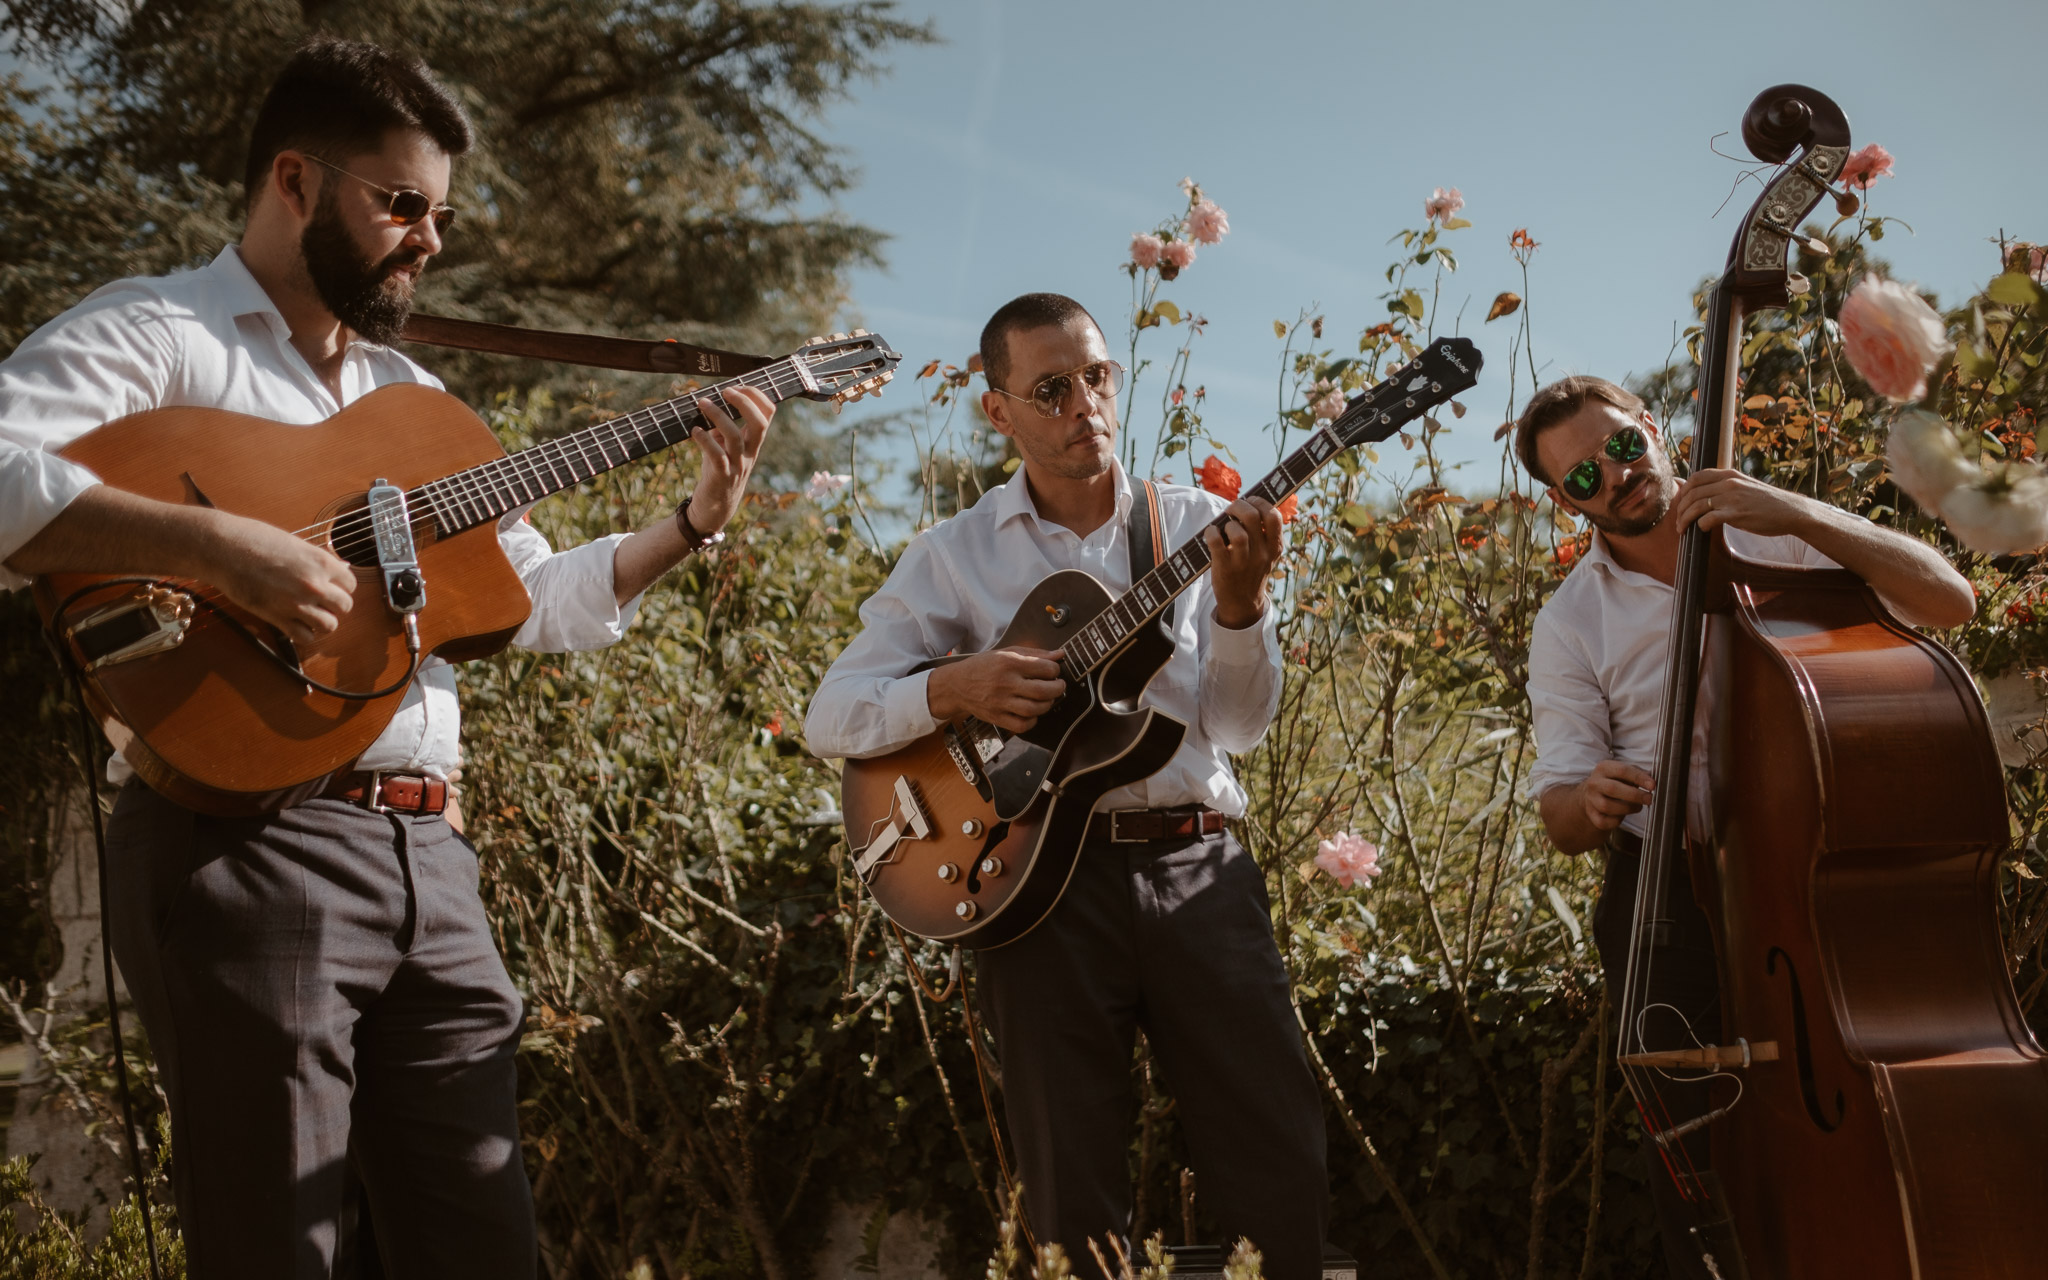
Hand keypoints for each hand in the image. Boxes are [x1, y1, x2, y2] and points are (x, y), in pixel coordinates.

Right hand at [208, 511, 356, 644]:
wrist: (222, 547)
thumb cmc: (255, 539)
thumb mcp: (295, 544)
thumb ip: (319, 560)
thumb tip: (342, 568)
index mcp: (321, 561)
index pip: (351, 584)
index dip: (341, 587)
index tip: (330, 587)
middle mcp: (314, 584)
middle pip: (345, 606)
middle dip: (335, 606)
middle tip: (321, 602)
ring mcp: (296, 602)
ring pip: (330, 625)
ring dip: (323, 623)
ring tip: (311, 616)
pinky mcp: (276, 616)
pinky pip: (304, 637)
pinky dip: (303, 635)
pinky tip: (296, 625)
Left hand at [684, 385, 773, 533]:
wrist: (715, 508)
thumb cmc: (718, 473)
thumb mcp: (725, 447)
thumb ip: (723, 428)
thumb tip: (711, 404)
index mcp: (753, 443)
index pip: (767, 414)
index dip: (756, 396)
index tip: (736, 386)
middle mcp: (749, 453)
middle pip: (759, 424)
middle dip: (745, 402)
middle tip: (726, 390)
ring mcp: (737, 465)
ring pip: (734, 437)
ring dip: (718, 416)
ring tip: (702, 403)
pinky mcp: (721, 476)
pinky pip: (716, 455)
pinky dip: (705, 440)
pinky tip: (695, 430)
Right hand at [925, 647, 1066, 732]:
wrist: (957, 684)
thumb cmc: (984, 666)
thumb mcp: (1007, 652)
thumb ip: (1035, 653)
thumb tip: (1059, 655)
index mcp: (1009, 663)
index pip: (1045, 668)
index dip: (1055, 670)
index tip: (1053, 671)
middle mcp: (1005, 683)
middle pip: (1043, 691)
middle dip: (1058, 689)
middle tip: (1058, 686)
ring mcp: (1000, 702)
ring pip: (1034, 709)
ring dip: (1047, 705)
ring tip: (1046, 698)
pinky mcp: (997, 717)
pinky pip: (1022, 725)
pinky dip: (1033, 721)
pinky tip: (1032, 712)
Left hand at [1207, 497, 1283, 628]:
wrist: (1242, 603)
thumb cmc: (1250, 570)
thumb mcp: (1266, 553)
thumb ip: (1263, 532)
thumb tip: (1249, 503)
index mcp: (1274, 547)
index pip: (1273, 515)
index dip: (1260, 502)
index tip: (1250, 502)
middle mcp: (1262, 554)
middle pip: (1252, 516)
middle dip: (1239, 506)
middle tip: (1231, 510)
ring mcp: (1243, 562)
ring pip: (1237, 531)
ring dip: (1227, 523)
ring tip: (1224, 527)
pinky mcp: (1225, 569)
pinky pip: (1216, 542)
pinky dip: (1211, 533)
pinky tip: (1211, 534)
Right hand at [1577, 759, 1654, 832]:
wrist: (1592, 795)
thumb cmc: (1615, 782)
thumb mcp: (1624, 773)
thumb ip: (1638, 774)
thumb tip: (1652, 781)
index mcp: (1603, 768)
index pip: (1622, 770)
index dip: (1639, 778)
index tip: (1653, 785)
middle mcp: (1594, 783)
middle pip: (1612, 788)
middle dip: (1635, 795)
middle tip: (1649, 799)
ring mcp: (1591, 799)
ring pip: (1607, 806)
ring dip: (1628, 808)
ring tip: (1638, 807)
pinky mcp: (1591, 814)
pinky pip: (1604, 821)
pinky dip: (1617, 821)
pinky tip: (1623, 815)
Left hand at [1672, 469, 1824, 537]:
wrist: (1792, 512)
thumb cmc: (1768, 503)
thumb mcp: (1745, 486)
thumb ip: (1727, 487)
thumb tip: (1706, 495)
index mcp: (1730, 475)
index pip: (1696, 477)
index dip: (1684, 490)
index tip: (1681, 503)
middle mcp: (1729, 483)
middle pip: (1692, 493)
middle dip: (1680, 508)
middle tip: (1678, 521)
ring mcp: (1732, 498)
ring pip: (1696, 506)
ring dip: (1684, 519)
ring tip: (1682, 529)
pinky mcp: (1736, 514)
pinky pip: (1707, 519)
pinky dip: (1699, 526)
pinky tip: (1701, 531)